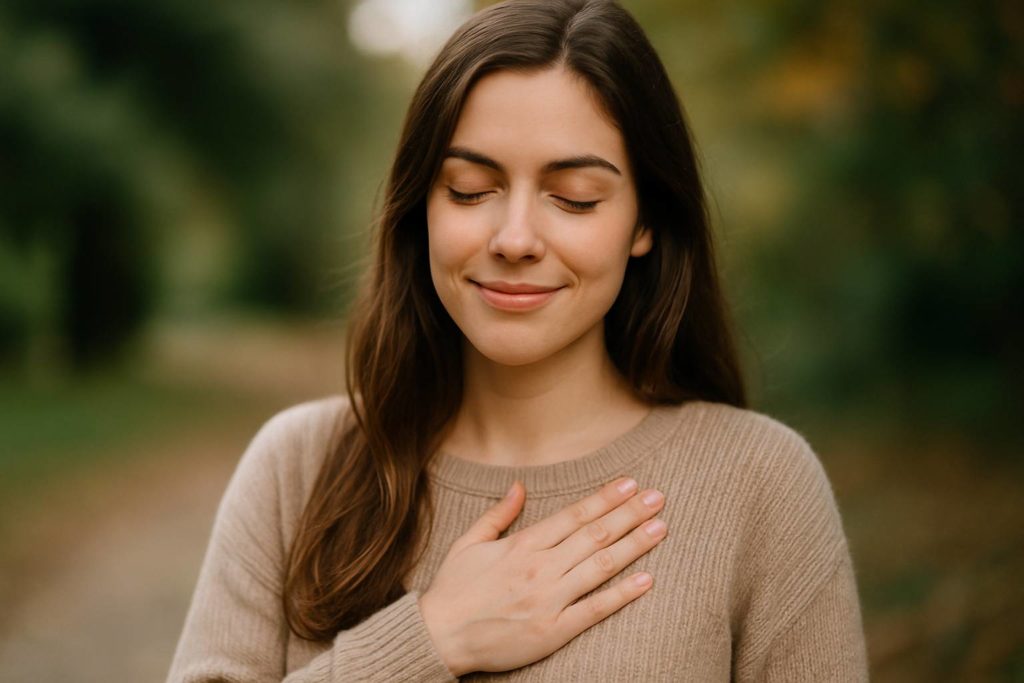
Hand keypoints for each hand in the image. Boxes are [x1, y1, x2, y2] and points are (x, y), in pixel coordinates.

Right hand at [418, 476, 666, 675]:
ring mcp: (549, 599)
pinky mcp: (553, 630)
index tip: (630, 483)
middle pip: (595, 535)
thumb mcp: (470, 542)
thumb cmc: (453, 589)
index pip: (574, 515)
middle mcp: (540, 567)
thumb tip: (520, 485)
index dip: (605, 497)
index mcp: (522, 544)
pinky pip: (595, 609)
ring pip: (601, 566)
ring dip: (634, 546)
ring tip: (660, 528)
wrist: (439, 636)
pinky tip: (646, 580)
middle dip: (630, 514)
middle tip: (658, 498)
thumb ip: (499, 514)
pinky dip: (622, 595)